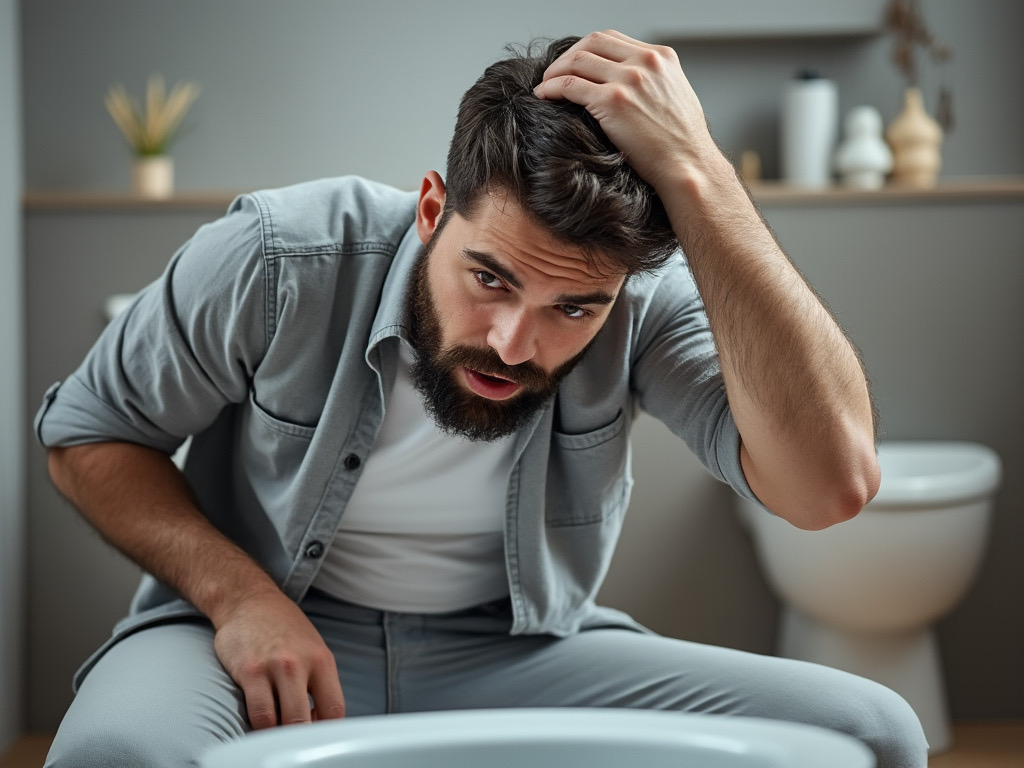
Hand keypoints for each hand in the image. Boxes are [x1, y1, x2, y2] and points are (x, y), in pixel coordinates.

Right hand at [212, 587, 345, 728]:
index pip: (335, 710)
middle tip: (293, 734)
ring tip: (277, 729)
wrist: (249, 601)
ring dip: (278, 733)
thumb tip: (320, 721)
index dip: (326, 731)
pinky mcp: (249, 671)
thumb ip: (318, 683)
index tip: (316, 734)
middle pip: (305, 722)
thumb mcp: (313, 650)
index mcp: (323, 661)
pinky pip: (257, 713)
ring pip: (280, 722)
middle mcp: (301, 664)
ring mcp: (274, 668)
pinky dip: (260, 726)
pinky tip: (260, 720)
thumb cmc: (284, 629)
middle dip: (300, 735)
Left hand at [533, 30, 721, 193]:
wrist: (688, 166)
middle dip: (568, 55)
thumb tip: (630, 85)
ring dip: (555, 71)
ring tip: (545, 85)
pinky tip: (543, 96)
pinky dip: (551, 88)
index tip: (574, 64)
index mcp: (662, 57)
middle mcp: (646, 62)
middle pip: (592, 42)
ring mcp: (629, 80)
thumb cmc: (683, 144)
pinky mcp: (613, 101)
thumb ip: (654, 83)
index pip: (613, 39)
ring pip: (577, 60)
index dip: (587, 49)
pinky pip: (569, 85)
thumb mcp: (675, 97)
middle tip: (554, 73)